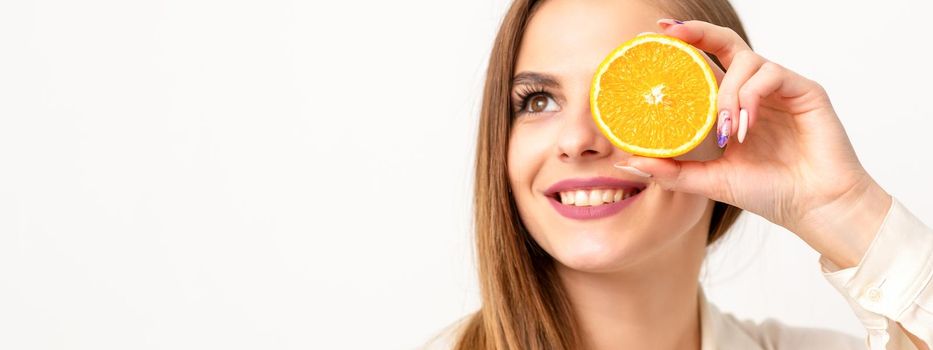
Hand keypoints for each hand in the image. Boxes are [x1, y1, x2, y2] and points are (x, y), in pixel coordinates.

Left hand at [615, 19, 891, 267]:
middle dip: (697, 33)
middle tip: (671, 33)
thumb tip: (629, 164)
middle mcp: (754, 90)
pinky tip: (746, 126)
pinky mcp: (804, 91)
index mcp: (732, 104)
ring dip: (728, 92)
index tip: (652, 35)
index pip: (703, 64)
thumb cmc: (768, 192)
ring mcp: (779, 88)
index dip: (681, 46)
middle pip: (724, 42)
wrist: (813, 208)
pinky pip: (771, 75)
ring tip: (725, 129)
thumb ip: (672, 171)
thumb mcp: (710, 181)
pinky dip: (752, 96)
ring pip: (746, 60)